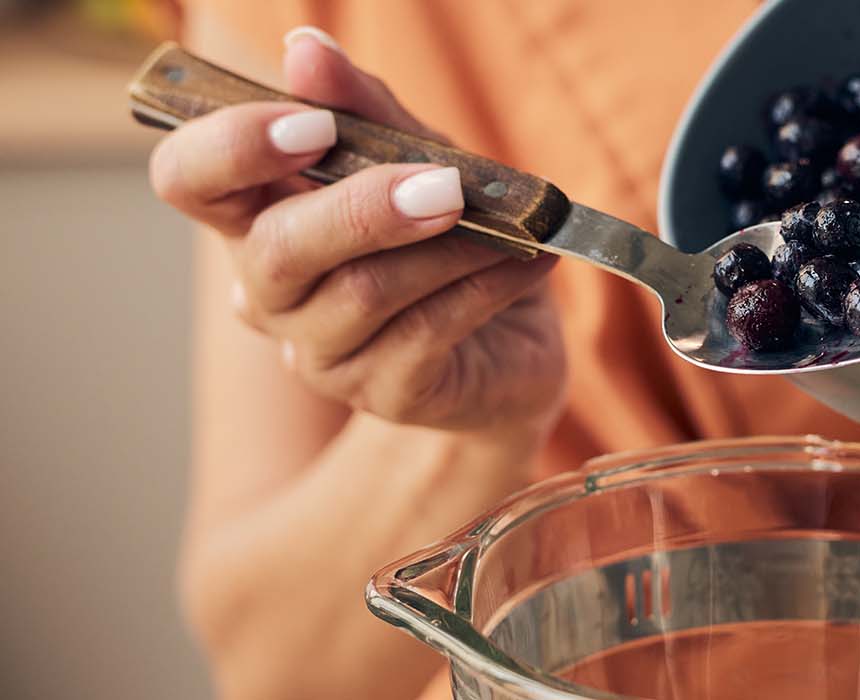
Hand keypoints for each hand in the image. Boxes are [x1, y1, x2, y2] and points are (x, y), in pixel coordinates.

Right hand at [149, 28, 564, 431]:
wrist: (514, 343)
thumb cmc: (448, 237)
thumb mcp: (417, 158)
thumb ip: (365, 110)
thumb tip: (307, 49)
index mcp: (256, 217)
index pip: (190, 179)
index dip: (233, 149)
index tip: (311, 123)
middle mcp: (269, 292)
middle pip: (277, 250)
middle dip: (364, 208)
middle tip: (446, 182)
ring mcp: (320, 353)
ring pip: (364, 292)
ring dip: (450, 248)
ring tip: (513, 223)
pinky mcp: (384, 393)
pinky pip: (426, 334)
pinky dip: (486, 288)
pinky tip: (530, 262)